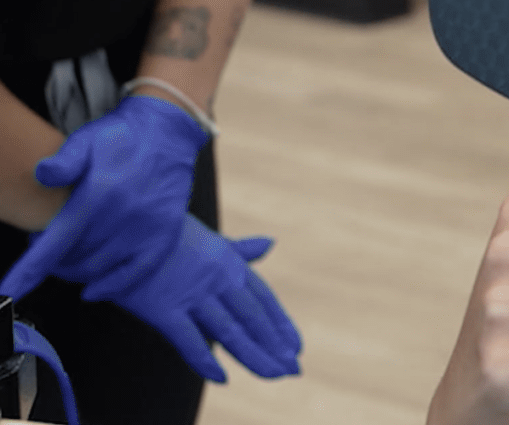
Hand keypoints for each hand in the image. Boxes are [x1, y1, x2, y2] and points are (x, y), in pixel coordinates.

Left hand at [0, 95, 207, 302]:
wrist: (167, 130)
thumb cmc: (122, 136)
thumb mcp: (86, 139)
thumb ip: (64, 160)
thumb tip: (42, 173)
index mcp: (99, 193)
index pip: (55, 243)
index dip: (29, 271)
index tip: (10, 291)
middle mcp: (123, 214)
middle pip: (73, 258)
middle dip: (52, 260)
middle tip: (48, 247)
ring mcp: (146, 226)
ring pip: (98, 268)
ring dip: (75, 270)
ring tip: (68, 257)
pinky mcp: (165, 232)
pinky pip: (135, 272)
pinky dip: (111, 286)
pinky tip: (93, 289)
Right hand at [108, 215, 301, 381]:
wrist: (122, 222)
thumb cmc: (165, 231)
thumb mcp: (208, 238)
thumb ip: (239, 249)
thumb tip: (270, 243)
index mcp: (229, 263)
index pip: (263, 299)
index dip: (281, 324)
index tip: (296, 347)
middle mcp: (217, 278)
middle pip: (252, 318)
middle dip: (274, 345)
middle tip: (293, 370)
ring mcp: (191, 292)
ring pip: (230, 330)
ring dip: (253, 355)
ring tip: (273, 374)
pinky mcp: (163, 307)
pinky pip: (188, 338)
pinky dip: (204, 359)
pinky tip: (221, 378)